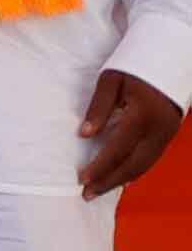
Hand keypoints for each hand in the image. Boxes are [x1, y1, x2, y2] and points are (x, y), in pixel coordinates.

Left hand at [81, 69, 183, 198]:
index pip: (118, 150)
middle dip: (110, 181)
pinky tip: (121, 177)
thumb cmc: (133, 64)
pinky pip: (151, 158)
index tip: (81, 179)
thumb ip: (98, 108)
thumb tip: (85, 135)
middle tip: (88, 194)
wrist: (168, 56)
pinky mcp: (169, 134)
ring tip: (100, 189)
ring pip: (144, 165)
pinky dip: (135, 170)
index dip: (100, 167)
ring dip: (122, 179)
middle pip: (133, 165)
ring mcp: (167, 134)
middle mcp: (158, 131)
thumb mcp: (110, 80)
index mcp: (142, 116)